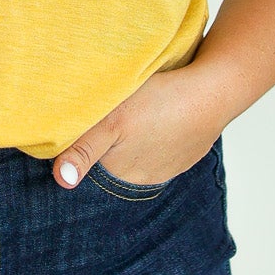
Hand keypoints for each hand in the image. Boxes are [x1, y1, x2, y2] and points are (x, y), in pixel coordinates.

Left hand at [52, 66, 225, 190]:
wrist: (213, 93)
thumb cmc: (160, 104)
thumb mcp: (112, 121)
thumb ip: (84, 150)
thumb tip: (61, 182)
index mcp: (120, 174)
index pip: (88, 160)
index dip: (83, 140)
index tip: (88, 120)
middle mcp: (142, 179)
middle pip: (111, 159)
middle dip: (107, 140)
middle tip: (113, 109)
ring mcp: (165, 169)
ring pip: (136, 153)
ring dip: (132, 138)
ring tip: (138, 112)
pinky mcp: (183, 154)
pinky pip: (159, 148)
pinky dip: (155, 134)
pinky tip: (158, 116)